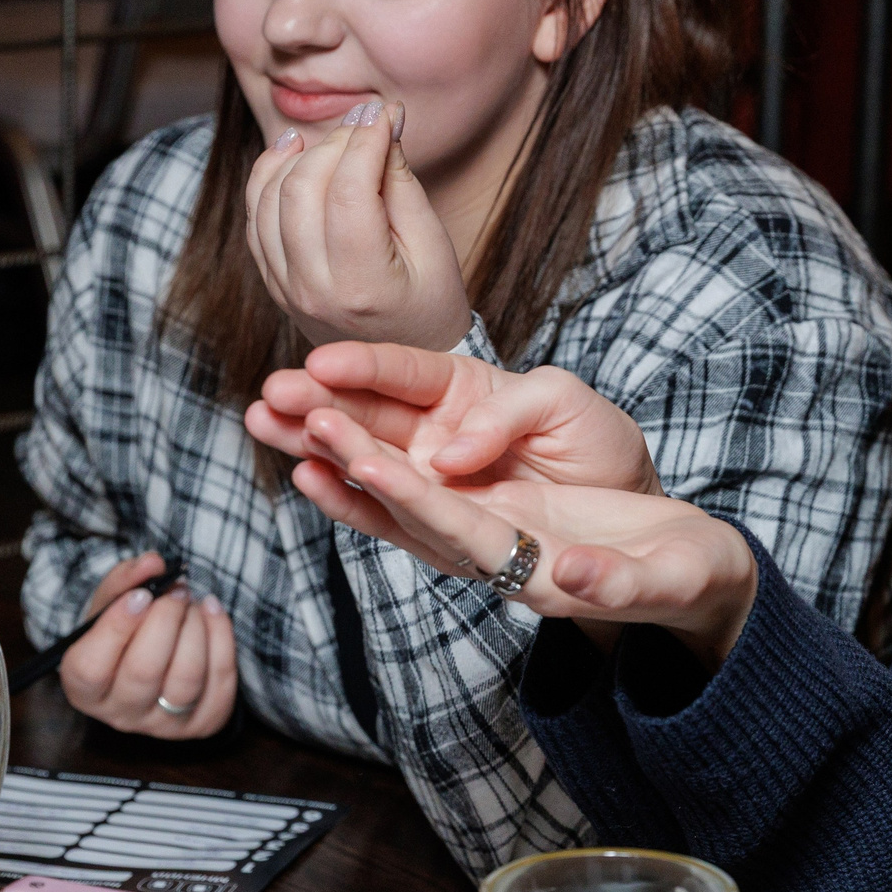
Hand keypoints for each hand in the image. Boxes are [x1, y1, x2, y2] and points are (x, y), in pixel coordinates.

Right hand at [59, 551, 237, 738]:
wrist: (150, 659)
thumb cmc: (123, 630)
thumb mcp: (110, 603)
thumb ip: (124, 579)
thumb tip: (153, 563)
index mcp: (84, 689)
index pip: (91, 668)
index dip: (117, 628)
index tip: (140, 595)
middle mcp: (120, 714)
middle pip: (144, 672)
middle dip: (166, 619)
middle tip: (175, 590)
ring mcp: (162, 725)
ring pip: (185, 679)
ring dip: (194, 627)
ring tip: (190, 601)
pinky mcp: (201, 723)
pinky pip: (220, 682)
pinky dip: (221, 638)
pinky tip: (211, 611)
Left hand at [244, 100, 471, 350]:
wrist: (399, 365)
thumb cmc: (429, 304)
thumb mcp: (433, 246)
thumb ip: (401, 183)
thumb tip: (382, 121)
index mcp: (363, 286)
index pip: (349, 194)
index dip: (364, 142)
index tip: (384, 114)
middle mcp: (313, 290)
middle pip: (302, 190)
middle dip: (333, 143)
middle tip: (365, 125)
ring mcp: (284, 288)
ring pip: (269, 198)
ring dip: (299, 155)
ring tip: (336, 138)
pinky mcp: (272, 280)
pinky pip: (255, 216)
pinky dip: (268, 175)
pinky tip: (294, 151)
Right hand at [245, 341, 659, 499]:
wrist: (625, 506)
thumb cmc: (597, 442)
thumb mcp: (565, 404)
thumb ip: (507, 414)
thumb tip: (447, 455)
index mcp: (462, 387)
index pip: (403, 370)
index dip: (362, 367)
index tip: (321, 364)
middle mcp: (434, 431)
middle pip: (365, 411)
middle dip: (315, 401)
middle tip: (270, 395)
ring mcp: (431, 480)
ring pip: (361, 459)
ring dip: (313, 444)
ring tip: (267, 427)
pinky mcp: (438, 527)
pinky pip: (385, 515)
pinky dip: (347, 500)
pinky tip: (309, 479)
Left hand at [288, 408, 758, 671]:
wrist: (694, 587)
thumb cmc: (692, 577)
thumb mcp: (670, 578)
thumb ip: (620, 583)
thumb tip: (571, 576)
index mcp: (537, 573)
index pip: (463, 532)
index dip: (415, 498)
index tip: (367, 460)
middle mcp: (500, 561)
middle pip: (415, 512)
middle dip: (357, 463)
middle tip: (296, 416)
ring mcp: (492, 541)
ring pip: (405, 500)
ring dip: (346, 459)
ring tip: (285, 419)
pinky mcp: (496, 521)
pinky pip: (421, 496)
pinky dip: (375, 471)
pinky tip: (331, 446)